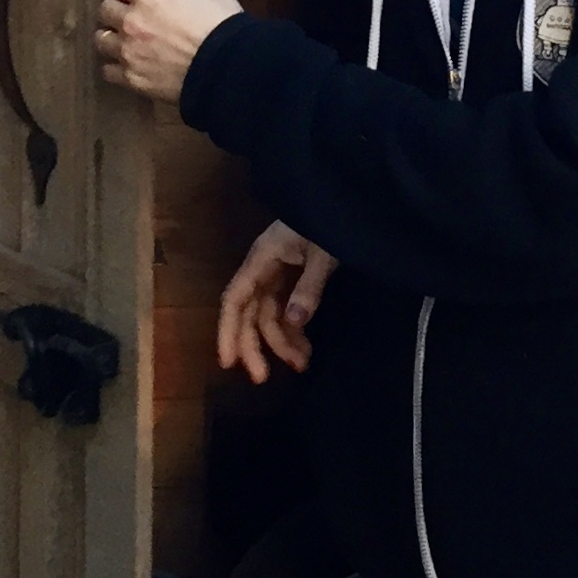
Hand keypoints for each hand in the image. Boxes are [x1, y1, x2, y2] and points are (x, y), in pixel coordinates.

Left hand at [94, 0, 241, 101]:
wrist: (225, 67)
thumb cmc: (222, 25)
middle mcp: (130, 20)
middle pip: (105, 10)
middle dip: (114, 10)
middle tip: (124, 16)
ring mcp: (127, 50)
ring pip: (100, 40)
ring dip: (110, 37)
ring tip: (121, 41)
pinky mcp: (129, 77)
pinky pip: (107, 70)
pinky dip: (115, 66)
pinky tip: (126, 65)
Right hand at [218, 221, 337, 381]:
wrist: (350, 198)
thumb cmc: (332, 220)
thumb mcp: (324, 253)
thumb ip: (309, 287)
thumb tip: (293, 321)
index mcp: (262, 258)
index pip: (234, 299)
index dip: (227, 331)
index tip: (227, 362)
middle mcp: (264, 267)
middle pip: (249, 312)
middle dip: (255, 346)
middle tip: (262, 379)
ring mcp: (279, 272)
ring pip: (270, 315)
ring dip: (282, 341)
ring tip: (301, 365)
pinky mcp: (294, 276)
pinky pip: (286, 308)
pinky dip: (294, 329)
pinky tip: (305, 348)